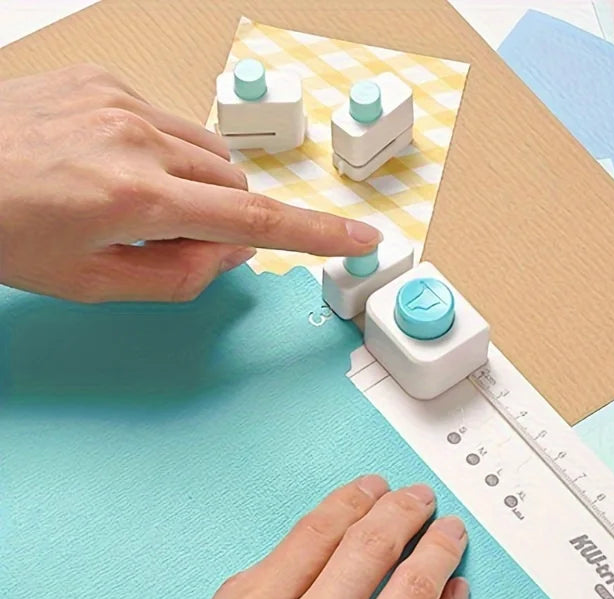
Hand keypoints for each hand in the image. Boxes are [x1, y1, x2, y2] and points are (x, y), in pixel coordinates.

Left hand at [0, 65, 380, 302]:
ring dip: (199, 185)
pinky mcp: (106, 79)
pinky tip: (116, 163)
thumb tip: (233, 251)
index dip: (315, 233)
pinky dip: (165, 152)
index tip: (358, 237)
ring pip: (211, 153)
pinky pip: (173, 122)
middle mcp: (136, 140)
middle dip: (223, 218)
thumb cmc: (1, 231)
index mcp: (136, 199)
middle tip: (172, 239)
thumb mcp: (93, 284)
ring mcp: (121, 101)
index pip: (254, 219)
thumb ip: (180, 275)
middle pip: (235, 185)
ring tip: (137, 200)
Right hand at [82, 475, 468, 598]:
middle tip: (417, 497)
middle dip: (401, 510)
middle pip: (372, 548)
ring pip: (415, 592)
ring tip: (449, 530)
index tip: (371, 489)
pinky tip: (459, 593)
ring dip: (438, 548)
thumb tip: (291, 567)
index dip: (353, 500)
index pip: (319, 531)